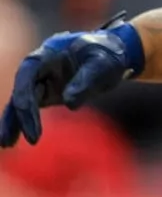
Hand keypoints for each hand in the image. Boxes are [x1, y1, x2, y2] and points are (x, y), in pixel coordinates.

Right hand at [0, 16, 144, 147]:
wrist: (115, 55)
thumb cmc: (108, 54)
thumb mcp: (103, 63)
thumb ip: (86, 80)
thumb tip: (69, 104)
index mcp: (49, 52)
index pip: (28, 71)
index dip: (25, 91)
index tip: (28, 111)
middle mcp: (40, 67)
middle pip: (23, 89)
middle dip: (20, 114)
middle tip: (26, 138)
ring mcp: (42, 81)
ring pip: (22, 102)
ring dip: (14, 121)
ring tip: (6, 144)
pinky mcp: (47, 94)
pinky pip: (31, 110)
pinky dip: (24, 122)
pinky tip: (14, 139)